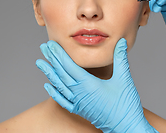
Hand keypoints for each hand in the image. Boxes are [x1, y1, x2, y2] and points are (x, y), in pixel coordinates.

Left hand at [36, 38, 158, 132]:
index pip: (69, 65)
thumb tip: (121, 42)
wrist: (125, 128)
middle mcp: (79, 93)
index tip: (51, 44)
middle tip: (44, 47)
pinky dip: (54, 92)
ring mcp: (78, 103)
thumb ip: (120, 59)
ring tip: (40, 63)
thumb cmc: (125, 105)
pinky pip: (62, 100)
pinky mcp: (79, 110)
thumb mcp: (124, 79)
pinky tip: (48, 86)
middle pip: (61, 73)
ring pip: (59, 86)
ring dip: (49, 73)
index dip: (59, 54)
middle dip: (52, 59)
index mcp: (88, 84)